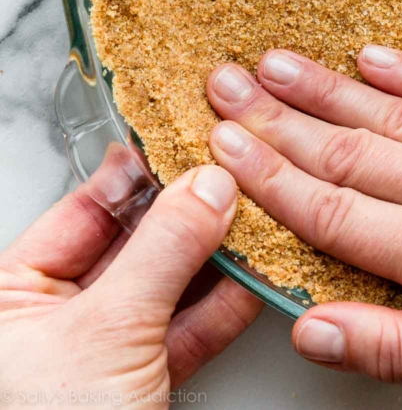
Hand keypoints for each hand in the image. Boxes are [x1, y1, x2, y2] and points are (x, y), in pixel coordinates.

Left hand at [0, 157, 260, 408]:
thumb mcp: (106, 331)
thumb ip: (162, 253)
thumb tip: (205, 190)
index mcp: (13, 292)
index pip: (85, 208)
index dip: (140, 173)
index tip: (183, 144)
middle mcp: (53, 315)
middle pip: (132, 243)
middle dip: (187, 214)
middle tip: (229, 179)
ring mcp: (99, 351)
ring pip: (165, 287)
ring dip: (215, 259)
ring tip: (251, 221)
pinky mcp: (139, 384)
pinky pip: (184, 333)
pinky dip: (221, 309)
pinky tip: (249, 278)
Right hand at [207, 46, 401, 408]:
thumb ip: (398, 350)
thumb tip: (314, 330)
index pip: (331, 212)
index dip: (269, 178)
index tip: (224, 146)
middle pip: (347, 151)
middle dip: (276, 118)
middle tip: (225, 84)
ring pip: (391, 112)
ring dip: (326, 87)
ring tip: (275, 63)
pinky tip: (372, 56)